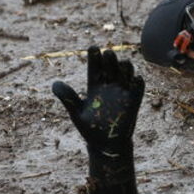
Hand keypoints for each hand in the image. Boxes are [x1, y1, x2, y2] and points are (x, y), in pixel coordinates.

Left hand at [52, 47, 144, 193]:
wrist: (105, 145)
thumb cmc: (90, 129)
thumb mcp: (77, 113)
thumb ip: (68, 98)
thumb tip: (54, 83)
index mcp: (95, 86)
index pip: (95, 68)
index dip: (94, 57)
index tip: (93, 48)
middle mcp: (109, 86)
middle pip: (111, 67)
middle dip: (110, 59)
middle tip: (108, 53)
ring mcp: (122, 93)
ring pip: (126, 74)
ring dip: (125, 67)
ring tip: (123, 64)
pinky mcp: (133, 102)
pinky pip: (137, 90)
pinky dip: (138, 83)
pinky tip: (137, 78)